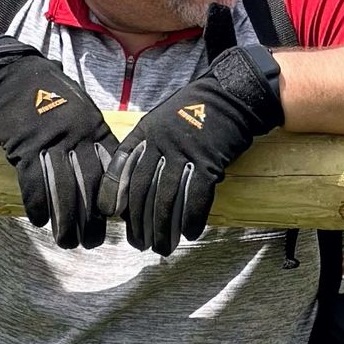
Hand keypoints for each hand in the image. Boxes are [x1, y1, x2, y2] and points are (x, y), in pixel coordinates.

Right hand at [0, 36, 117, 247]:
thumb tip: (107, 181)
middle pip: (90, 187)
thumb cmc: (50, 98)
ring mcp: (51, 141)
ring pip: (64, 190)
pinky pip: (34, 183)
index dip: (114, 200)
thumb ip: (94, 143)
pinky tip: (39, 220)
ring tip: (66, 242)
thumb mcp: (82, 115)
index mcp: (96, 129)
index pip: (112, 171)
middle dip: (92, 221)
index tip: (115, 223)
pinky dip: (37, 205)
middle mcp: (78, 136)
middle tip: (92, 243)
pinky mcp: (24, 146)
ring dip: (65, 222)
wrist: (13, 74)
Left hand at [98, 43, 283, 255]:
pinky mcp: (209, 162)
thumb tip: (136, 182)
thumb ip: (147, 146)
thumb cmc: (196, 110)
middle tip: (139, 244)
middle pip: (142, 190)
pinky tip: (190, 233)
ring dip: (163, 228)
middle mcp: (160, 143)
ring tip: (162, 247)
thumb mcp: (161, 120)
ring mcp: (184, 153)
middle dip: (138, 222)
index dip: (112, 192)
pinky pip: (197, 197)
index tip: (111, 214)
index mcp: (146, 132)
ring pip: (167, 199)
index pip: (120, 166)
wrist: (232, 95)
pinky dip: (192, 218)